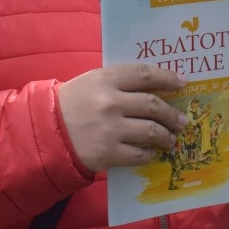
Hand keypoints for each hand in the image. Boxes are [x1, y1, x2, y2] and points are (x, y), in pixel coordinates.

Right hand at [58, 64, 186, 172]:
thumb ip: (120, 81)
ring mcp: (110, 129)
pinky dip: (149, 154)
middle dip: (172, 114)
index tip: (182, 82)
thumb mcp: (92, 81)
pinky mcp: (108, 153)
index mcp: (105, 79)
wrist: (47, 131)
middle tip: (181, 119)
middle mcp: (110, 102)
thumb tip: (156, 86)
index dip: (167, 77)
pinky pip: (139, 154)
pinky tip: (151, 152)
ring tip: (171, 138)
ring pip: (151, 131)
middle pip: (153, 105)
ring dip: (166, 135)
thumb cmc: (73, 103)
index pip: (144, 74)